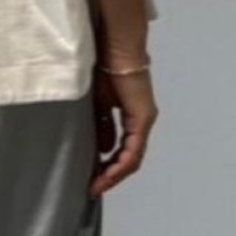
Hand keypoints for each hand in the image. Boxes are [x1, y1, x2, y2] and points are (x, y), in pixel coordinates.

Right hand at [90, 60, 157, 196]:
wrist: (114, 48)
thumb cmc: (102, 67)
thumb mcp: (96, 104)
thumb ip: (101, 126)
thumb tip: (100, 149)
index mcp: (131, 115)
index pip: (121, 148)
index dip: (107, 166)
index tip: (91, 177)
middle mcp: (141, 121)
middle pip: (128, 157)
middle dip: (109, 175)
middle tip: (92, 188)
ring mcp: (144, 120)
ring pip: (132, 158)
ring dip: (114, 174)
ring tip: (97, 186)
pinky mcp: (142, 118)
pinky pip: (133, 150)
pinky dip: (119, 165)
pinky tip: (106, 174)